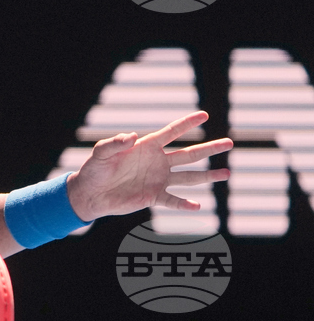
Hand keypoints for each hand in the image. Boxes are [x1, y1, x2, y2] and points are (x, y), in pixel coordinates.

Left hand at [66, 111, 232, 221]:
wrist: (91, 193)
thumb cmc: (95, 170)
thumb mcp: (101, 153)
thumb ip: (114, 144)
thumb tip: (130, 137)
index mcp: (147, 147)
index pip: (171, 132)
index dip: (187, 123)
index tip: (204, 115)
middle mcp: (157, 162)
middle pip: (189, 154)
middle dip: (209, 149)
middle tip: (229, 142)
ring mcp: (158, 180)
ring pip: (188, 177)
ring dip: (207, 176)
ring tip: (226, 173)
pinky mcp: (153, 197)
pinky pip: (173, 200)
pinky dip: (184, 204)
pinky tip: (197, 206)